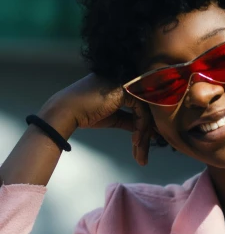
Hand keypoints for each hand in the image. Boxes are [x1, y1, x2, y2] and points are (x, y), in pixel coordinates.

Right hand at [40, 73, 154, 165]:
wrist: (67, 111)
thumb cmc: (85, 114)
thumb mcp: (112, 117)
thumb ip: (128, 119)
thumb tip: (142, 130)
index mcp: (121, 85)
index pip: (140, 104)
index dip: (146, 124)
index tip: (148, 140)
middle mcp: (125, 80)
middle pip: (145, 107)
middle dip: (148, 131)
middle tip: (146, 152)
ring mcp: (124, 82)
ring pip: (145, 110)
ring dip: (144, 133)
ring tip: (139, 152)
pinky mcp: (124, 89)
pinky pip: (141, 110)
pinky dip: (141, 127)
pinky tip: (135, 141)